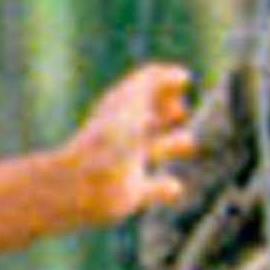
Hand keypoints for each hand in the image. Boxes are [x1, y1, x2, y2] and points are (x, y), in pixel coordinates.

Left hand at [63, 59, 198, 223]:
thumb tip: (182, 75)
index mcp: (118, 114)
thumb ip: (155, 80)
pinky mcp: (130, 194)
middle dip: (163, 114)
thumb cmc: (107, 137)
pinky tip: (175, 187)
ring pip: (152, 151)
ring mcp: (126, 165)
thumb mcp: (131, 100)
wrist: (81, 183)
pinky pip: (152, 190)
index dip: (162, 85)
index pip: (141, 92)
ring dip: (170, 145)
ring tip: (187, 141)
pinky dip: (165, 188)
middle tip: (179, 111)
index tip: (183, 81)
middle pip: (145, 120)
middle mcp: (122, 138)